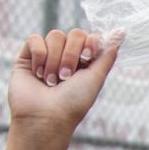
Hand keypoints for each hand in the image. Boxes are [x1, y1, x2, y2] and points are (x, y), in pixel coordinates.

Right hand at [7, 28, 118, 147]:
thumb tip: (121, 33)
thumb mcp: (96, 78)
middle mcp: (66, 57)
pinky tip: (38, 74)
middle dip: (71, 55)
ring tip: (51, 81)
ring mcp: (47, 56)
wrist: (45, 117)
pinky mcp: (27, 58)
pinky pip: (34, 39)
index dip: (90, 42)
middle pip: (74, 34)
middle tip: (66, 77)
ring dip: (55, 60)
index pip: (90, 37)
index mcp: (85, 63)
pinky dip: (39, 55)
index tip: (87, 56)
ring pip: (55, 36)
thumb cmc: (73, 102)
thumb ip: (107, 55)